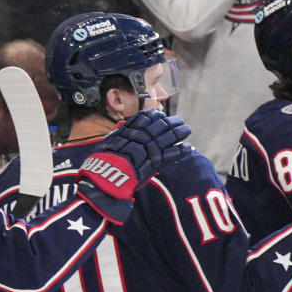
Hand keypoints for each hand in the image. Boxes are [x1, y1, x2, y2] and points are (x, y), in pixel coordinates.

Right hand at [77, 109, 191, 223]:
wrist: (106, 177)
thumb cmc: (102, 162)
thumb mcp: (107, 143)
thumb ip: (117, 134)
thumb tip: (122, 127)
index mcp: (129, 130)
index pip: (145, 117)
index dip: (154, 115)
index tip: (160, 114)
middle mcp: (141, 136)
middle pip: (160, 124)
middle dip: (171, 121)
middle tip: (179, 120)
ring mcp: (149, 148)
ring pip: (168, 136)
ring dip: (179, 131)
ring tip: (186, 129)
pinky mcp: (155, 162)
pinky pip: (172, 154)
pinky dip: (181, 150)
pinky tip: (189, 148)